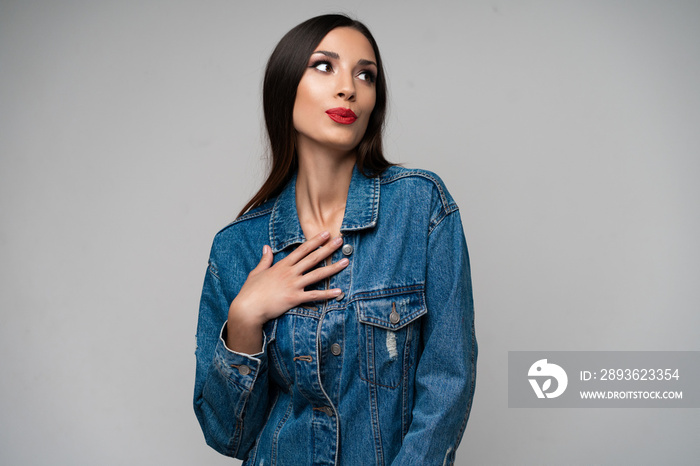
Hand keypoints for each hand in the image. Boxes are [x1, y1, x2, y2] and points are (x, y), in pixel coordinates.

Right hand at [226, 231, 347, 352]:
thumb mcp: (256, 272)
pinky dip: (327, 294)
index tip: (325, 234)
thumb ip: (264, 259)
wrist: (248, 308)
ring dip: (333, 267)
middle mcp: (290, 273)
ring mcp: (293, 285)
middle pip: (313, 258)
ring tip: (346, 261)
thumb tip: (266, 247)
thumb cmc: (250, 292)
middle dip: (328, 248)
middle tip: (340, 240)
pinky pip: (314, 295)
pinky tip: (339, 291)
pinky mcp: (295, 298)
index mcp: (282, 266)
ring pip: (317, 274)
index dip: (315, 241)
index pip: (302, 250)